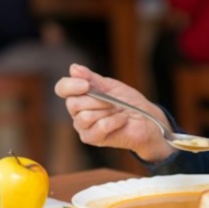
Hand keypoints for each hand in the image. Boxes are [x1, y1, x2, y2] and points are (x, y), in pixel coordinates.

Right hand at [54, 65, 174, 161]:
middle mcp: (77, 112)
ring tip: (118, 111)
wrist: (146, 119)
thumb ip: (91, 78)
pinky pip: (99, 127)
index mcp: (79, 96)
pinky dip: (114, 121)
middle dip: (96, 99)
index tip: (86, 84)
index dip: (70, 85)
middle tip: (112, 101)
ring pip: (84, 116)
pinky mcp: (92, 139)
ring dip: (106, 111)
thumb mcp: (110, 86)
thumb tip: (73, 68)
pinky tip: (122, 120)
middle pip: (73, 103)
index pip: (62, 88)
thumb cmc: (128, 102)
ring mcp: (83, 127)